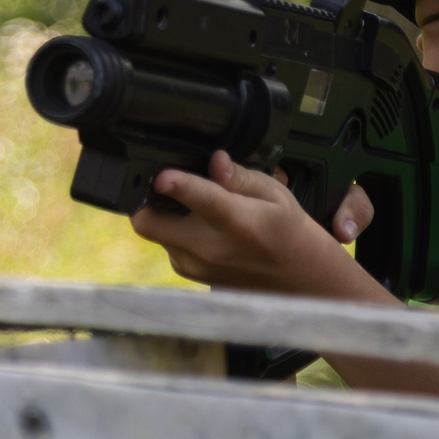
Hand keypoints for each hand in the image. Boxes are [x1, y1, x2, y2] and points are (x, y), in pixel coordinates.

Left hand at [132, 152, 364, 297]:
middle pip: (149, 222)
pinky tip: (195, 223)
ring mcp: (195, 265)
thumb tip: (216, 160)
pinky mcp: (188, 273)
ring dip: (160, 213)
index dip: (178, 185)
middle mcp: (210, 248)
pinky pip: (165, 244)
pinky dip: (171, 229)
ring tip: (186, 203)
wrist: (296, 277)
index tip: (163, 175)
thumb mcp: (273, 193)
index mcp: (237, 222)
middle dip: (143, 197)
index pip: (201, 201)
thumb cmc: (285, 229)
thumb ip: (240, 177)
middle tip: (154, 179)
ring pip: (154, 232)